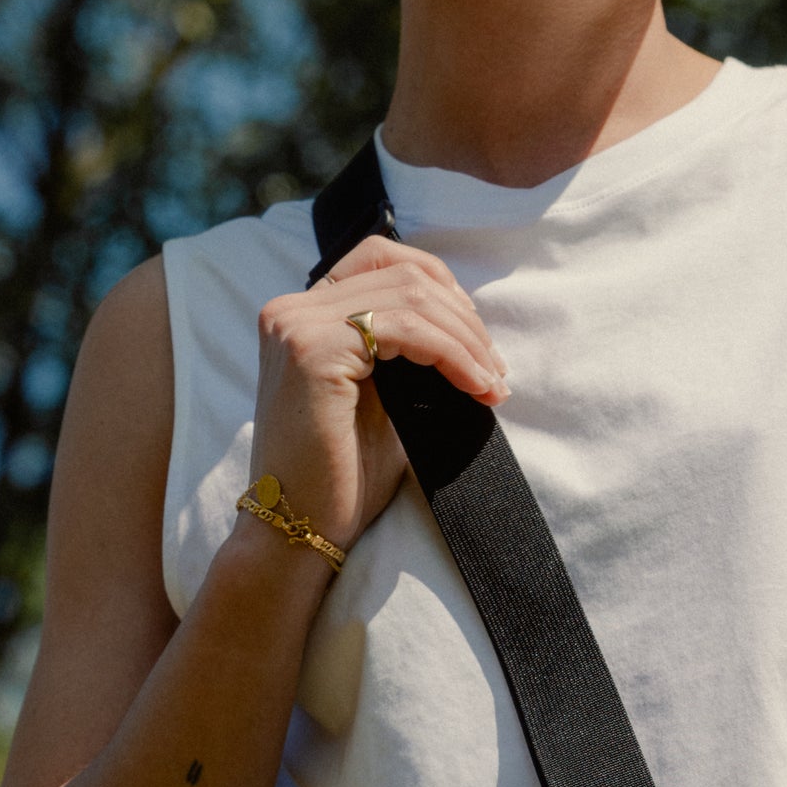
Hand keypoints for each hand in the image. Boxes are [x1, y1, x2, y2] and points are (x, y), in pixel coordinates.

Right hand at [247, 233, 507, 551]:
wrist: (299, 527)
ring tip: (492, 383)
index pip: (381, 258)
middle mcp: (291, 310)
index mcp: (303, 316)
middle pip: (403, 274)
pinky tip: (475, 386)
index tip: (475, 337)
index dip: (440, 285)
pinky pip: (407, 329)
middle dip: (464, 319)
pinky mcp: (313, 350)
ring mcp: (297, 325)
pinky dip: (452, 354)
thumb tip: (464, 326)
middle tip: (495, 369)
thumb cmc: (341, 475)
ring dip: (466, 339)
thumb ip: (403, 352)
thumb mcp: (380, 397)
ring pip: (411, 296)